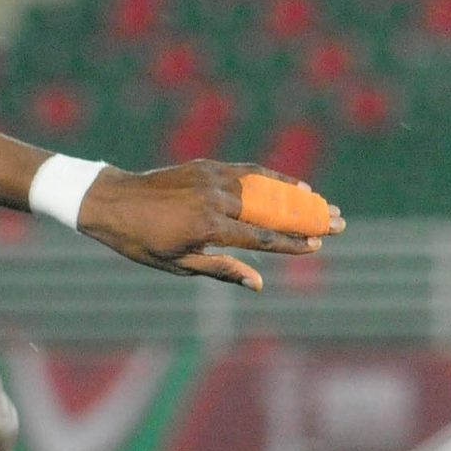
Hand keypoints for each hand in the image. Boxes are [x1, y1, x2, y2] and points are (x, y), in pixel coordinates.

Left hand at [78, 162, 340, 290]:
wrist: (110, 201)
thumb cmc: (140, 241)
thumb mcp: (175, 264)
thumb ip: (220, 270)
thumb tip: (257, 284)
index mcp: (208, 227)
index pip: (261, 237)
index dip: (292, 243)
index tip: (317, 247)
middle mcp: (215, 200)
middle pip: (272, 211)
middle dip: (309, 219)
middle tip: (340, 224)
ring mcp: (213, 179)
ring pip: (265, 189)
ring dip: (298, 197)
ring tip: (325, 206)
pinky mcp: (207, 166)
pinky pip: (248, 172)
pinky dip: (274, 178)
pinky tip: (295, 186)